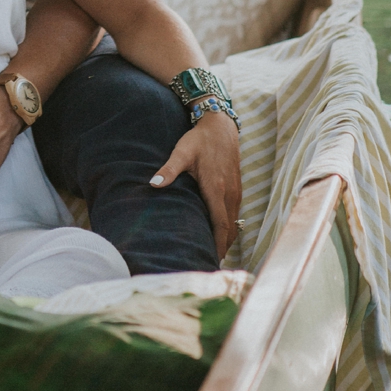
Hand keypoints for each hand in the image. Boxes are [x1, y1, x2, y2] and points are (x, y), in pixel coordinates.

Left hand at [151, 110, 241, 258]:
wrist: (221, 126)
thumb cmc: (199, 140)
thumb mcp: (181, 152)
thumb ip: (168, 169)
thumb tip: (153, 184)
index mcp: (216, 189)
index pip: (220, 225)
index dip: (217, 244)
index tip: (211, 259)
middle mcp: (229, 193)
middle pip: (229, 229)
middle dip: (222, 247)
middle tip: (210, 263)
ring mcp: (236, 191)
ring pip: (234, 222)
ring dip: (226, 239)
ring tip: (215, 254)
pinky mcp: (237, 188)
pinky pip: (235, 213)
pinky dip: (230, 227)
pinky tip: (221, 234)